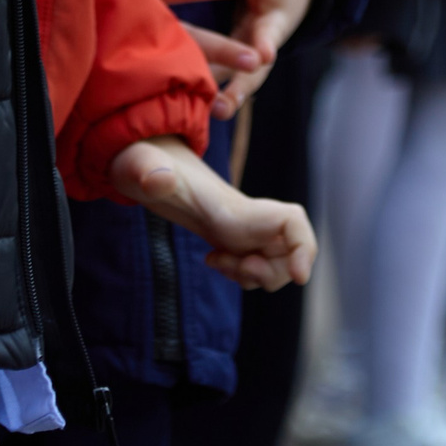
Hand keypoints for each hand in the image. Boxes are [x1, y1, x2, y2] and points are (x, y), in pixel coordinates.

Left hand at [110, 136, 316, 290]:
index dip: (304, 249)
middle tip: (228, 263)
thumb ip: (149, 171)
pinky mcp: (241, 240)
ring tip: (215, 259)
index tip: (297, 278)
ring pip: (276, 267)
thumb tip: (157, 181)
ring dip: (249, 276)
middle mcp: (254, 216)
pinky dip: (240, 275)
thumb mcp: (141, 168)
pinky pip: (258, 269)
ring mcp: (250, 229)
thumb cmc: (147, 169)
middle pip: (290, 256)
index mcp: (238, 206)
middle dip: (266, 274)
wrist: (147, 172)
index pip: (293, 224)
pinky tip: (213, 259)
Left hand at [127, 0, 317, 116]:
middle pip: (267, 40)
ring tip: (221, 108)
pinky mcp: (247, 61)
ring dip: (239, 90)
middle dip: (261, 52)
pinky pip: (236, 82)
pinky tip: (202, 114)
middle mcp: (271, 20)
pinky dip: (223, 95)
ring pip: (252, 72)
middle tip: (260, 59)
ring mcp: (261, 44)